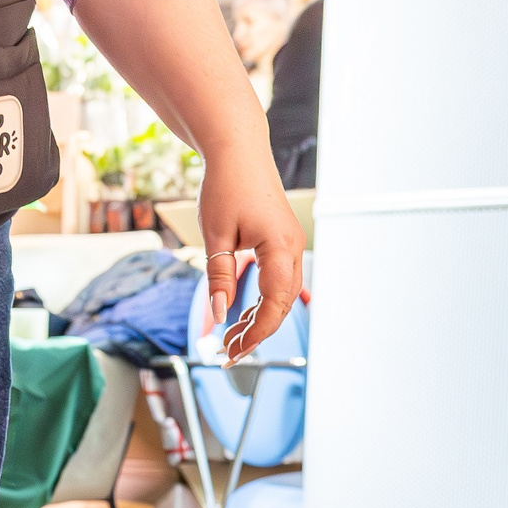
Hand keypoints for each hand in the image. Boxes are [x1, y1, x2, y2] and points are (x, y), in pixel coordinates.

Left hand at [198, 158, 304, 362]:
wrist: (238, 153)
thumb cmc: (226, 187)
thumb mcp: (215, 237)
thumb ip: (219, 277)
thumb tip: (220, 315)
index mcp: (280, 247)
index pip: (275, 303)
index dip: (256, 332)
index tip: (233, 351)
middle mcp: (292, 248)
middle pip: (282, 304)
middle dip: (257, 333)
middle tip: (227, 354)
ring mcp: (290, 246)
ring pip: (282, 295)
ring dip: (259, 319)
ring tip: (231, 340)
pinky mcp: (282, 243)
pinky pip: (278, 281)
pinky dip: (262, 301)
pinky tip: (242, 315)